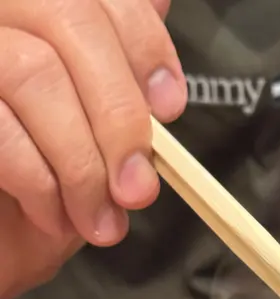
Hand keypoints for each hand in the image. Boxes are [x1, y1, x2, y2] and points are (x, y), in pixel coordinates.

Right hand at [0, 0, 185, 298]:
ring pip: (35, 71)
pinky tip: (53, 214)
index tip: (169, 107)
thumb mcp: (96, 143)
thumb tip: (160, 6)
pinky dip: (40, 182)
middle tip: (138, 189)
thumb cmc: (36, 197)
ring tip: (98, 219)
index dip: (142, 41)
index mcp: (33, 16)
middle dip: (120, 115)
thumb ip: (121, 79)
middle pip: (69, 16)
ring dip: (82, 162)